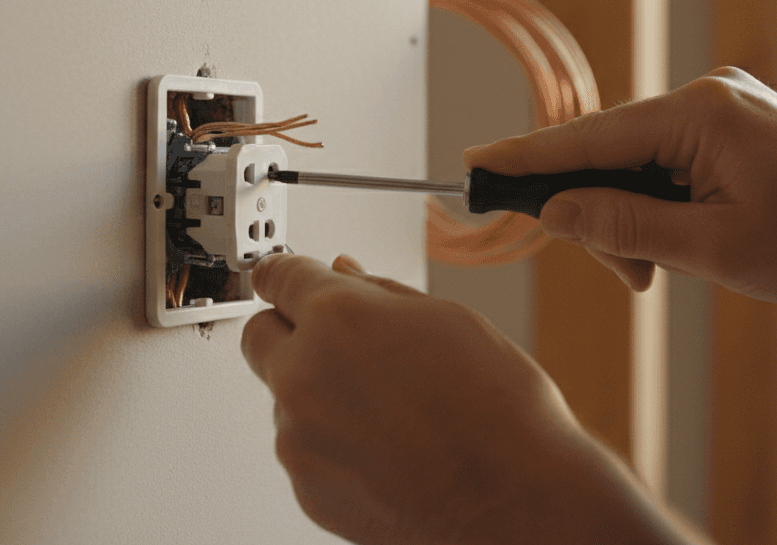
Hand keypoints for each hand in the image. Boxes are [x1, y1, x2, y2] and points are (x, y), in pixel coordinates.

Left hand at [241, 253, 696, 544]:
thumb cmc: (499, 415)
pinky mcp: (307, 487)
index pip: (277, 276)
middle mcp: (304, 376)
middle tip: (338, 339)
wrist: (517, 503)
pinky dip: (332, 441)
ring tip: (391, 406)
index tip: (286, 278)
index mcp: (338, 319)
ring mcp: (299, 438)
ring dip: (318, 390)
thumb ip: (380, 293)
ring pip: (285, 395)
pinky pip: (304, 447)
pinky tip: (388, 444)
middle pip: (259, 334)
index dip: (286, 273)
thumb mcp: (448, 321)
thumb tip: (345, 276)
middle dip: (290, 328)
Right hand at [464, 67, 776, 300]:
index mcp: (697, 115)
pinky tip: (681, 244)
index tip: (471, 164)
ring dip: (634, 219)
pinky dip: (661, 206)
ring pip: (639, 163)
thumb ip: (626, 226)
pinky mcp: (735, 125)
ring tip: (660, 273)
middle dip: (600, 216)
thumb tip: (556, 210)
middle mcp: (705, 97)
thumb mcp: (715, 248)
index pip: (587, 138)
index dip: (525, 158)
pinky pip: (671, 162)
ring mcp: (723, 108)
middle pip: (610, 153)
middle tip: (627, 278)